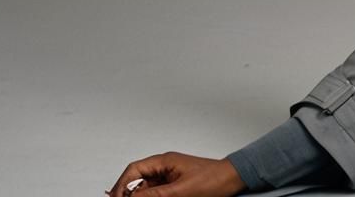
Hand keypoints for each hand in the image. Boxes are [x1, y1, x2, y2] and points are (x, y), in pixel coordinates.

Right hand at [106, 152, 246, 196]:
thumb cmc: (213, 179)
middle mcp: (165, 167)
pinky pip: (157, 192)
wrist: (232, 180)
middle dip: (128, 193)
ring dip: (139, 196)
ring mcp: (170, 177)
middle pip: (137, 180)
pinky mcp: (175, 186)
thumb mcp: (180, 190)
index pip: (134, 170)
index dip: (121, 184)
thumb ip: (154, 195)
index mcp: (165, 161)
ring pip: (146, 188)